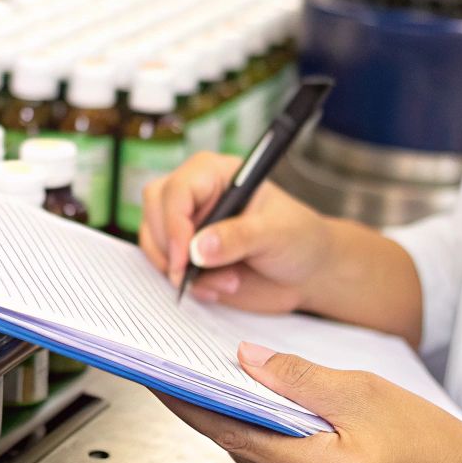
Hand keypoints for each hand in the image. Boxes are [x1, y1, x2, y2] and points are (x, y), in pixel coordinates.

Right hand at [139, 152, 331, 311]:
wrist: (307, 273)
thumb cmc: (299, 239)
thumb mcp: (276, 233)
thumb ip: (239, 237)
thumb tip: (199, 248)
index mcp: (217, 174)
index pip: (178, 189)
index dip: (174, 222)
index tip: (185, 257)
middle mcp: (197, 196)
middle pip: (154, 209)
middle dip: (170, 246)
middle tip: (190, 273)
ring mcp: (188, 225)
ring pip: (154, 240)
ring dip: (179, 270)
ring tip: (226, 281)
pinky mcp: (187, 254)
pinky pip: (165, 267)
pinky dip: (185, 284)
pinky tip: (217, 288)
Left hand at [157, 343, 461, 462]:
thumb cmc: (434, 442)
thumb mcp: (366, 392)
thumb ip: (301, 378)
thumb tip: (247, 361)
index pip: (240, 436)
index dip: (195, 406)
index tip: (162, 381)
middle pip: (245, 455)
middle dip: (215, 413)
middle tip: (182, 376)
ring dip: (242, 433)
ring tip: (218, 393)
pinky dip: (269, 452)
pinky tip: (266, 426)